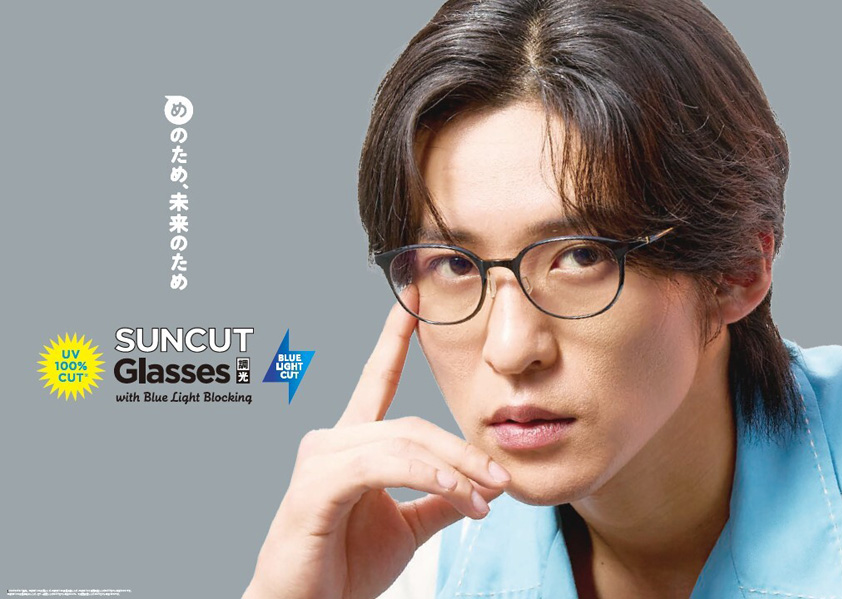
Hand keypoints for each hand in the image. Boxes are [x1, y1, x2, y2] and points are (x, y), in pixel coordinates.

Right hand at [243, 286, 509, 598]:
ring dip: (456, 470)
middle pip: (413, 425)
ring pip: (405, 444)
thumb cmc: (343, 569)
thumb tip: (483, 485)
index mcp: (351, 444)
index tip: (414, 295)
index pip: (376, 379)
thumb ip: (440, 499)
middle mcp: (331, 441)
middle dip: (465, 452)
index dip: (395, 336)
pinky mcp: (316, 487)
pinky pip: (385, 467)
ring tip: (487, 499)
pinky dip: (429, 478)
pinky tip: (459, 497)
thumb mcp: (408, 527)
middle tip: (503, 481)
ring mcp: (319, 461)